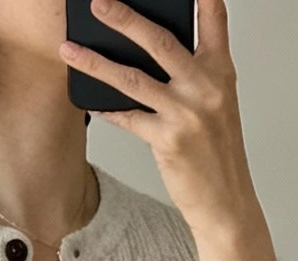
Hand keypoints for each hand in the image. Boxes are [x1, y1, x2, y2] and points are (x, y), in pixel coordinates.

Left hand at [60, 0, 256, 244]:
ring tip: (71, 50)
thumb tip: (150, 49)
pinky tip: (88, 100)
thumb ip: (193, 72)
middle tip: (98, 3)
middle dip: (125, 18)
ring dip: (97, 62)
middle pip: (159, 40)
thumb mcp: (217, 103)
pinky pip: (127, 118)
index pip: (214, 17)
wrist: (226, 203)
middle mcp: (205, 86)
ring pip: (133, 78)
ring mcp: (186, 113)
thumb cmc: (218, 152)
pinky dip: (105, 109)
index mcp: (221, 71)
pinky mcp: (168, 140)